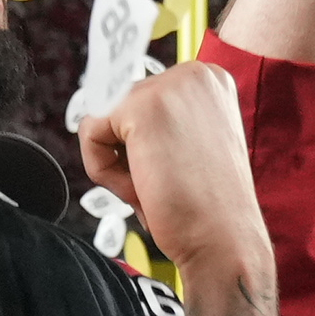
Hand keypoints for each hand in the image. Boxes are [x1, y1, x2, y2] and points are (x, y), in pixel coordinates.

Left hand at [78, 58, 265, 282]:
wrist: (224, 242)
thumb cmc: (207, 208)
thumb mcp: (190, 145)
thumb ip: (161, 122)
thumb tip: (104, 114)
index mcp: (209, 81)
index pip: (144, 101)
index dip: (148, 147)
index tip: (178, 172)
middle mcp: (194, 73)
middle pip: (121, 107)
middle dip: (133, 154)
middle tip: (169, 184)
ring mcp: (169, 85)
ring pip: (103, 120)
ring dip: (120, 164)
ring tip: (158, 186)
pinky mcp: (141, 106)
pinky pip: (90, 133)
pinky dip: (103, 170)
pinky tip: (141, 187)